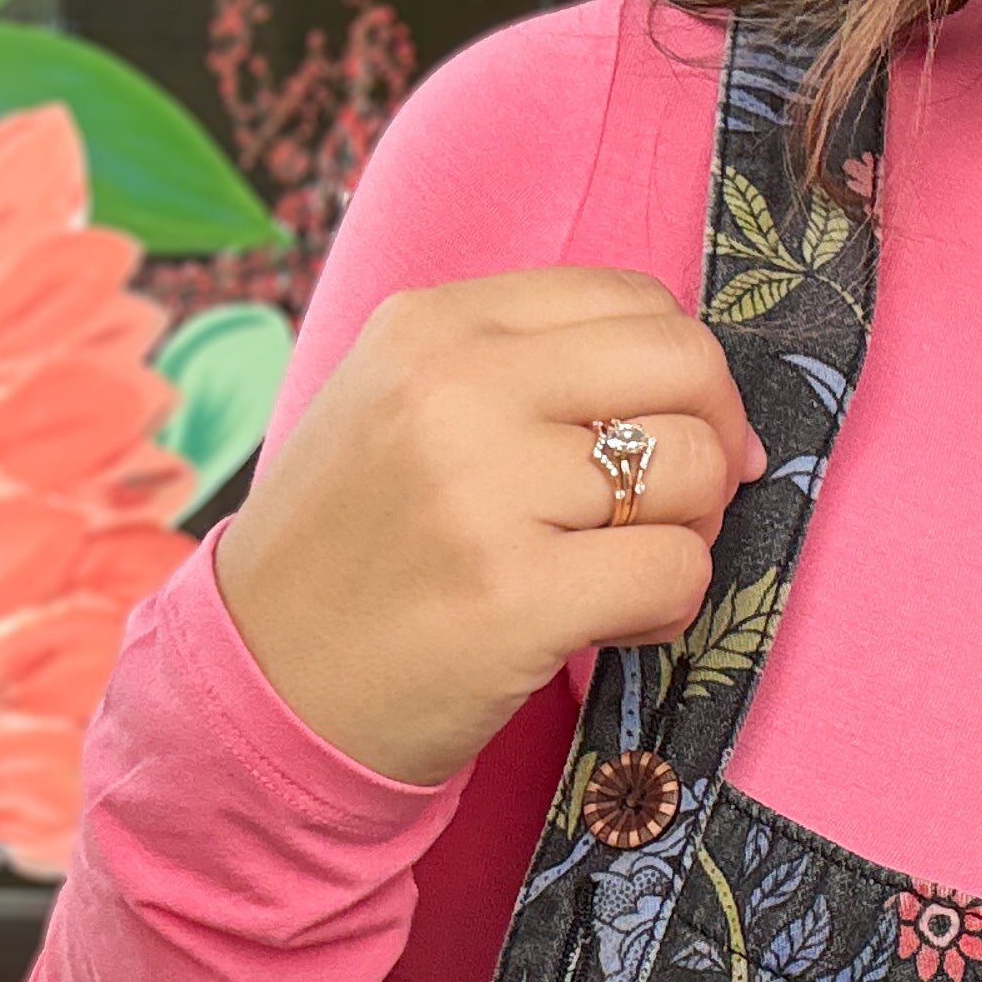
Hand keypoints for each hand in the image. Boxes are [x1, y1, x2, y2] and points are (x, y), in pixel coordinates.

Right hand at [213, 267, 764, 785]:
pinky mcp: (515, 594)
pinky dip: (669, 606)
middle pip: (683, 364)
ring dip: (690, 531)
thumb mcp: (399, 405)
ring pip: (695, 470)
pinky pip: (676, 572)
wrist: (265, 685)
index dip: (685, 370)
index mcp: (431, 324)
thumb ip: (524, 368)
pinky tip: (611, 626)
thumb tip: (700, 386)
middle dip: (715, 438)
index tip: (675, 430)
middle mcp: (454, 388)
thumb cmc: (353, 548)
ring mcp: (483, 490)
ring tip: (621, 571)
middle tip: (681, 505)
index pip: (634, 297)